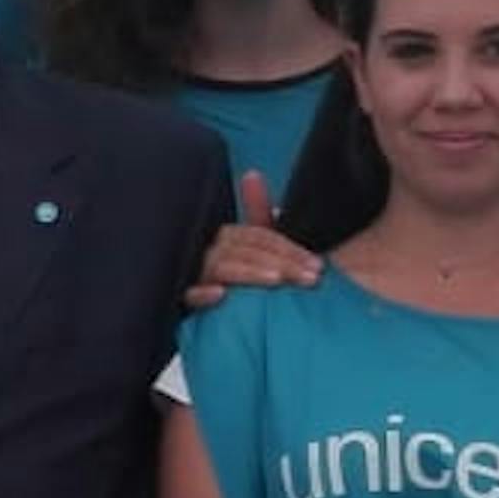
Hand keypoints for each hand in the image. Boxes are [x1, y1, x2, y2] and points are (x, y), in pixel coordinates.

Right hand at [186, 172, 326, 312]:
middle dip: (279, 261)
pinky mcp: (180, 301)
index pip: (259, 237)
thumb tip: (251, 174)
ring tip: (275, 280)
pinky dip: (202, 295)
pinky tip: (220, 296)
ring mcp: (194, 275)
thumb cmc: (227, 279)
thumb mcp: (247, 250)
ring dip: (248, 272)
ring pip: (221, 267)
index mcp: (226, 237)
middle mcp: (209, 251)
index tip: (318, 266)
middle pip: (245, 250)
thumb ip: (256, 217)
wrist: (199, 323)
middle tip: (310, 278)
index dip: (289, 249)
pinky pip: (188, 295)